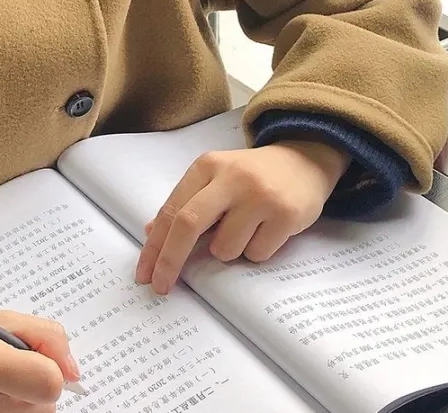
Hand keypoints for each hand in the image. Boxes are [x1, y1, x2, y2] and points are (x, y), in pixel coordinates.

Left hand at [135, 141, 350, 293]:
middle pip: (188, 225)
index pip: (172, 210)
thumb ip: (186, 204)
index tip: (144, 273)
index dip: (154, 245)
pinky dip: (256, 251)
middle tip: (161, 286)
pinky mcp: (285, 214)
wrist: (303, 160)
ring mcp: (259, 195)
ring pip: (225, 249)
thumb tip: (150, 232)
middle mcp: (230, 178)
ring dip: (228, 251)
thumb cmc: (250, 177)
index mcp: (206, 166)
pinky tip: (266, 230)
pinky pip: (257, 254)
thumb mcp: (214, 179)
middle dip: (170, 260)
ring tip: (246, 229)